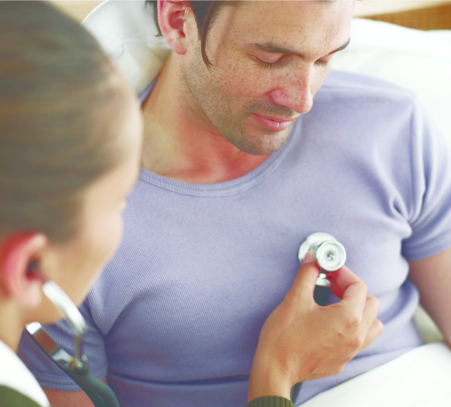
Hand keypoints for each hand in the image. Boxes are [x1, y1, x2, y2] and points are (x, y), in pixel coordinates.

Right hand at [248, 254, 382, 400]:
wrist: (275, 369)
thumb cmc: (284, 337)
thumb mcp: (295, 298)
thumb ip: (307, 274)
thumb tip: (312, 260)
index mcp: (348, 318)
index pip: (359, 286)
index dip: (344, 273)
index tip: (329, 270)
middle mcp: (356, 336)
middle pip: (371, 303)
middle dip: (352, 289)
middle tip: (332, 283)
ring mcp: (350, 351)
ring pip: (372, 325)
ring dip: (359, 310)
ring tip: (337, 303)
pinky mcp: (341, 361)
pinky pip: (359, 340)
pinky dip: (352, 327)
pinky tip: (330, 323)